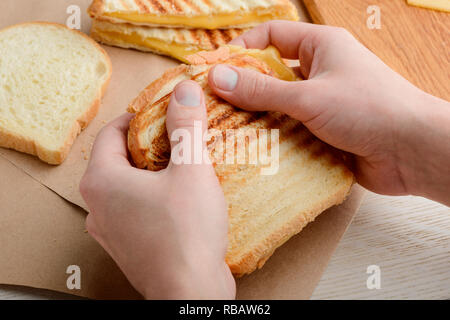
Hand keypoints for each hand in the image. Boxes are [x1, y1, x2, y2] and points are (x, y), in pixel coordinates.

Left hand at [80, 81, 235, 298]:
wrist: (191, 293)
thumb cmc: (186, 231)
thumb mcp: (191, 169)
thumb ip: (185, 126)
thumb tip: (183, 89)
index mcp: (101, 182)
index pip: (112, 133)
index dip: (140, 116)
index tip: (165, 112)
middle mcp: (98, 207)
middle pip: (121, 160)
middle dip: (152, 145)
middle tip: (181, 137)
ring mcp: (112, 231)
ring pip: (131, 187)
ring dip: (156, 173)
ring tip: (187, 164)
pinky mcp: (130, 248)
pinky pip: (140, 210)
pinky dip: (158, 198)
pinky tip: (185, 197)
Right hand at [208, 21, 449, 203]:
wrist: (412, 151)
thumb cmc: (368, 109)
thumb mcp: (309, 95)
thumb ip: (262, 89)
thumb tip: (217, 77)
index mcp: (320, 46)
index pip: (270, 36)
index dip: (241, 49)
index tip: (214, 68)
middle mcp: (320, 71)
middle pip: (271, 72)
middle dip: (244, 87)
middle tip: (214, 105)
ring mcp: (322, 102)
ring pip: (279, 104)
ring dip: (257, 116)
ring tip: (227, 129)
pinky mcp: (324, 130)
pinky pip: (290, 129)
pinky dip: (273, 138)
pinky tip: (253, 149)